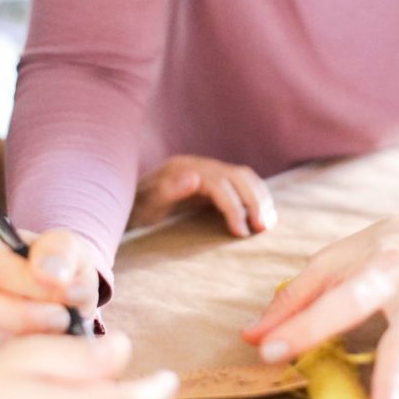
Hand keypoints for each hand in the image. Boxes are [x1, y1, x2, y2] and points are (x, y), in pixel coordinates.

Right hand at [0, 226, 98, 358]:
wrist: (60, 296)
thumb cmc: (55, 266)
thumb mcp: (66, 246)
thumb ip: (60, 249)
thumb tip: (49, 271)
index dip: (26, 280)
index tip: (62, 290)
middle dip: (23, 314)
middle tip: (62, 317)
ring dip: (26, 337)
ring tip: (59, 328)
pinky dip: (21, 356)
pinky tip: (44, 344)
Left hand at [130, 155, 276, 236]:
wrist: (131, 204)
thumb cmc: (137, 209)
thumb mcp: (146, 204)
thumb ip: (167, 190)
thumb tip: (194, 176)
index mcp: (185, 168)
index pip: (220, 184)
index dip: (234, 207)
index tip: (242, 233)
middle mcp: (200, 165)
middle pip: (238, 176)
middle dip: (254, 201)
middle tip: (262, 229)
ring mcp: (208, 170)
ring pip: (245, 177)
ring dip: (260, 198)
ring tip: (267, 224)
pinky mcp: (214, 180)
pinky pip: (242, 183)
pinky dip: (257, 196)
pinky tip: (263, 215)